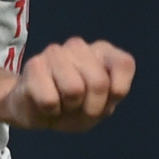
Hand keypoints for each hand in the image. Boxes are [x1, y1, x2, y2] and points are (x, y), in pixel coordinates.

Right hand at [2, 36, 135, 132]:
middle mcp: (79, 46)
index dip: (117, 92)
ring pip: (73, 90)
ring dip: (68, 108)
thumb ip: (113, 93)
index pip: (123, 64)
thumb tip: (100, 82)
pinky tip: (46, 104)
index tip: (106, 101)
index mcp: (102, 52)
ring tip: (62, 103)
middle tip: (78, 108)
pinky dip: (50, 111)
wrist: (35, 113)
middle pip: (99, 83)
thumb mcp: (102, 108)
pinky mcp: (34, 65)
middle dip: (91, 107)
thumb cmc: (74, 108)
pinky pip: (50, 100)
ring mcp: (55, 52)